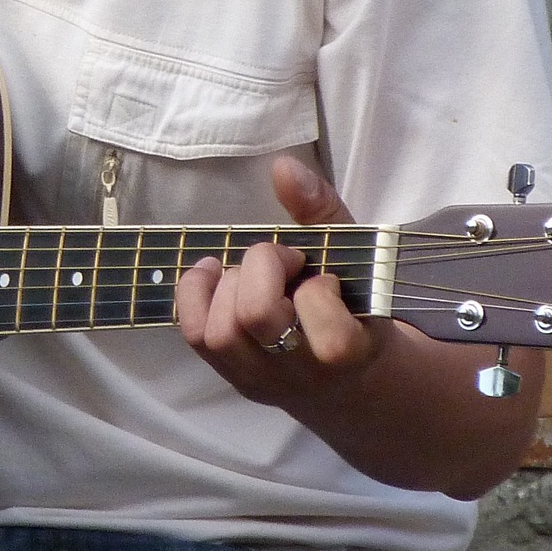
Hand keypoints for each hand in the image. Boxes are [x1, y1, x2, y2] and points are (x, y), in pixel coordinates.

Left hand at [173, 155, 387, 406]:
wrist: (351, 383)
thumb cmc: (356, 309)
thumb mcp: (357, 258)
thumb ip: (324, 212)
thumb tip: (283, 167)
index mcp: (350, 351)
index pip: (328, 332)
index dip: (317, 289)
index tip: (323, 276)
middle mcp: (301, 373)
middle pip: (256, 317)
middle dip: (261, 268)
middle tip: (283, 260)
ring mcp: (262, 380)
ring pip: (219, 332)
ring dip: (228, 283)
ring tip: (250, 271)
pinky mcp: (234, 379)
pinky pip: (194, 336)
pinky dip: (194, 294)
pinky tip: (214, 273)